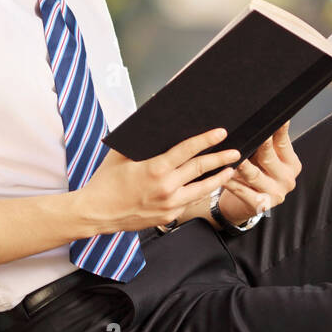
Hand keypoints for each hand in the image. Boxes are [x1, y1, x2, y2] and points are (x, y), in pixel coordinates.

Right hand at [76, 127, 240, 234]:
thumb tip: (153, 115)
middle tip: (235, 151)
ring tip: (230, 170)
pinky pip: (189, 201)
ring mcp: (169, 204)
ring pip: (202, 189)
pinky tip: (208, 185)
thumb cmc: (106, 181)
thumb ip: (140, 138)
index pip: (187, 150)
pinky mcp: (169, 216)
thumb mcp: (121, 154)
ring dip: (219, 179)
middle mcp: (166, 188)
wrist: (96, 213)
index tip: (221, 132)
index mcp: (155, 169)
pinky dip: (200, 192)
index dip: (206, 139)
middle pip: (201, 169)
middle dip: (221, 158)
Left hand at [216, 121, 301, 224]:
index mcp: (292, 164)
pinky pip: (242, 191)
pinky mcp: (260, 205)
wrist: (244, 205)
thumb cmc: (256, 176)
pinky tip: (222, 176)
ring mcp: (275, 194)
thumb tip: (263, 119)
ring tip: (234, 157)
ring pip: (254, 175)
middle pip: (269, 157)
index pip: (283, 143)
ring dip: (243, 165)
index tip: (274, 119)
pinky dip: (231, 183)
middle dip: (260, 145)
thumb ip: (268, 144)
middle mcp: (287, 179)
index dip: (278, 130)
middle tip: (251, 134)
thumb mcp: (266, 160)